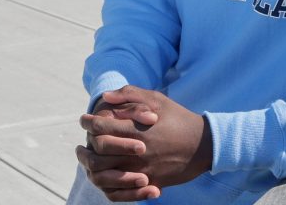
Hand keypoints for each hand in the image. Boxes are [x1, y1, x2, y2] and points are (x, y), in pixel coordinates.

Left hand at [75, 85, 212, 200]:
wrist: (204, 145)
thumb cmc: (179, 118)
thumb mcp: (157, 100)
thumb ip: (130, 95)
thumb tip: (105, 97)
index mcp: (137, 129)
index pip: (101, 127)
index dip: (88, 122)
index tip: (83, 119)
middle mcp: (137, 151)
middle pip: (99, 151)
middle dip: (86, 145)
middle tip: (82, 142)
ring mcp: (143, 169)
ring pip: (105, 174)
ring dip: (91, 166)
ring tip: (87, 159)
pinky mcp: (149, 183)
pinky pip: (121, 190)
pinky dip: (108, 184)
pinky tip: (104, 174)